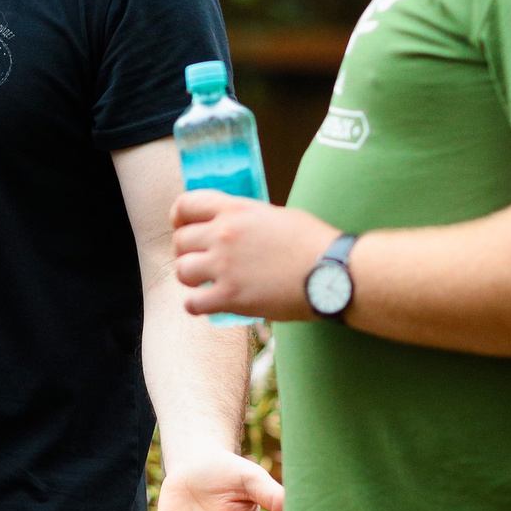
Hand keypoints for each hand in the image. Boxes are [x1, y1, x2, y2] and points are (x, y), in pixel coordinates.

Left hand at [170, 192, 340, 323]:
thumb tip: (236, 227)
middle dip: (188, 252)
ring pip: (182, 271)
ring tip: (206, 283)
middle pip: (180, 240)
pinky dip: (197, 305)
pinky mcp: (229, 296)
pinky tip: (209, 303)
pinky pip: (192, 302)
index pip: (186, 205)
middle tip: (202, 261)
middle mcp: (223, 234)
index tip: (183, 227)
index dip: (179, 217)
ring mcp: (224, 266)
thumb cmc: (312, 243)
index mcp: (235, 209)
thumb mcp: (276, 215)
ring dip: (192, 278)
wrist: (331, 272)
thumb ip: (247, 218)